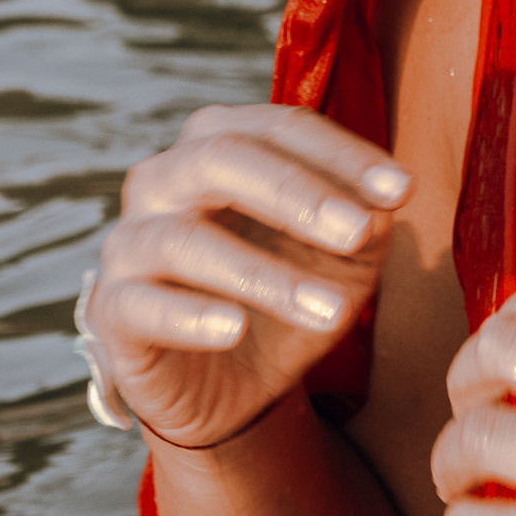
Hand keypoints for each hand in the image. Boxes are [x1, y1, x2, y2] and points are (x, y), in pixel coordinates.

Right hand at [85, 104, 411, 449]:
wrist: (232, 387)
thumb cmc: (283, 298)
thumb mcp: (340, 260)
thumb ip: (364, 222)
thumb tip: (386, 199)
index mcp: (218, 145)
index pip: (277, 128)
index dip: (341, 155)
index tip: (403, 190)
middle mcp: (164, 180)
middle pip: (220, 159)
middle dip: (296, 193)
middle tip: (360, 231)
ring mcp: (129, 242)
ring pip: (183, 239)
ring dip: (264, 274)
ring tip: (332, 311)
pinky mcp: (111, 310)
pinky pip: (139, 304)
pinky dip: (190, 315)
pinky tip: (238, 329)